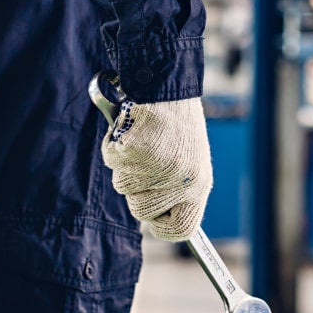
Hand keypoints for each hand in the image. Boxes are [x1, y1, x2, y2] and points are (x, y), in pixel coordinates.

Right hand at [101, 97, 212, 240]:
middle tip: (144, 164)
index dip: (163, 227)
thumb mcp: (190, 159)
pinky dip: (114, 145)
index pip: (182, 229)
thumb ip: (178, 189)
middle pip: (141, 210)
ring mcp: (157, 167)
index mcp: (200, 183)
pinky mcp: (134, 151)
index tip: (154, 219)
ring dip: (125, 165)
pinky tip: (131, 129)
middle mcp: (181, 180)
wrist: (167, 83)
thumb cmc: (178, 122)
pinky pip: (112, 160)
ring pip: (122, 185)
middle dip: (136, 190)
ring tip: (142, 140)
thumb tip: (160, 219)